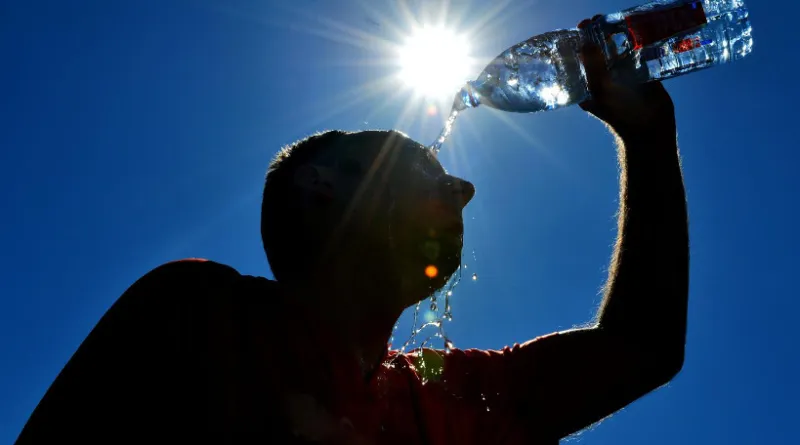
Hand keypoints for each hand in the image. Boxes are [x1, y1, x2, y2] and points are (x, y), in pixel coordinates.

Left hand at [577, 18, 675, 140]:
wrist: (649, 128)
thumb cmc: (619, 113)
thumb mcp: (601, 90)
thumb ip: (593, 67)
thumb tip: (584, 43)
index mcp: (589, 84)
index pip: (581, 59)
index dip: (580, 42)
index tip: (581, 27)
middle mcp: (605, 78)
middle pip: (599, 50)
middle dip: (598, 34)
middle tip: (597, 19)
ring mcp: (623, 75)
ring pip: (618, 50)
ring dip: (617, 35)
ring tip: (615, 19)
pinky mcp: (642, 73)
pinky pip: (638, 54)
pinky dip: (637, 42)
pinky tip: (636, 29)